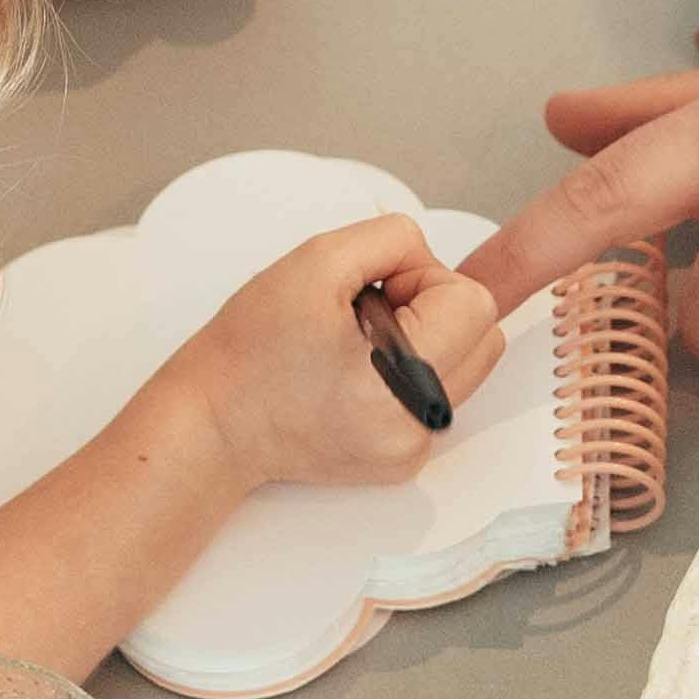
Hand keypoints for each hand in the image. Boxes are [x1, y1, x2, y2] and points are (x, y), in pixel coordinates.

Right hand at [182, 213, 508, 490]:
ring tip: (361, 343)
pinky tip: (357, 373)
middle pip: (484, 334)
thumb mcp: (316, 260)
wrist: (213, 424)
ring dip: (428, 339)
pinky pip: (440, 395)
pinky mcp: (402, 460)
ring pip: (468, 364)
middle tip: (369, 310)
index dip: (425, 276)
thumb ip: (391, 238)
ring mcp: (411, 448)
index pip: (473, 301)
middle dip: (435, 307)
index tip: (375, 287)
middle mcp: (416, 424)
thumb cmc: (250, 351)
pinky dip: (412, 373)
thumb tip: (427, 253)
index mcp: (401, 379)